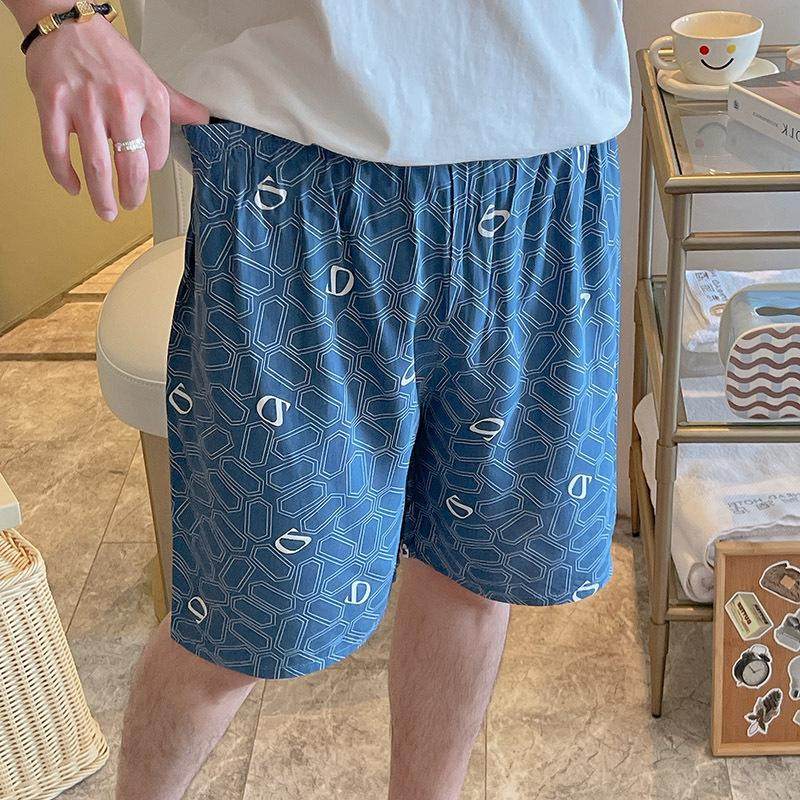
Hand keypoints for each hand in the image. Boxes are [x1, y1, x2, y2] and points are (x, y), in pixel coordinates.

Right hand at [24, 13, 208, 219]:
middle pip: (131, 164)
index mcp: (149, 97)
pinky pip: (57, 150)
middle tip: (130, 205)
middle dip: (133, 193)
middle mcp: (120, 102)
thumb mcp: (149, 77)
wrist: (65, 23)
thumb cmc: (108, 53)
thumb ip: (175, 104)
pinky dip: (64, 174)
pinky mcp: (53, 105)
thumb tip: (205, 119)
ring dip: (101, 195)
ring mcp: (84, 104)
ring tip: (106, 211)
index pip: (157, 151)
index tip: (145, 172)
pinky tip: (73, 186)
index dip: (152, 168)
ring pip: (96, 164)